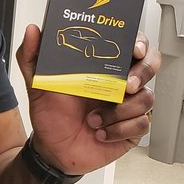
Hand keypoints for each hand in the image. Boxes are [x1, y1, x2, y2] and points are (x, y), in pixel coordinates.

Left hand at [15, 26, 159, 174]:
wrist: (53, 150)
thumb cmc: (51, 115)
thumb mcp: (37, 84)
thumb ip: (32, 57)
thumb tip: (32, 32)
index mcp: (102, 67)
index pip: (131, 45)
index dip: (139, 43)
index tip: (134, 49)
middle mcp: (119, 84)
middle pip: (150, 65)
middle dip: (143, 72)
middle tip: (126, 85)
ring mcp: (128, 106)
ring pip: (146, 97)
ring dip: (120, 110)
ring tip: (94, 119)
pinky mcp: (131, 129)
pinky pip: (141, 124)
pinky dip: (120, 129)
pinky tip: (102, 133)